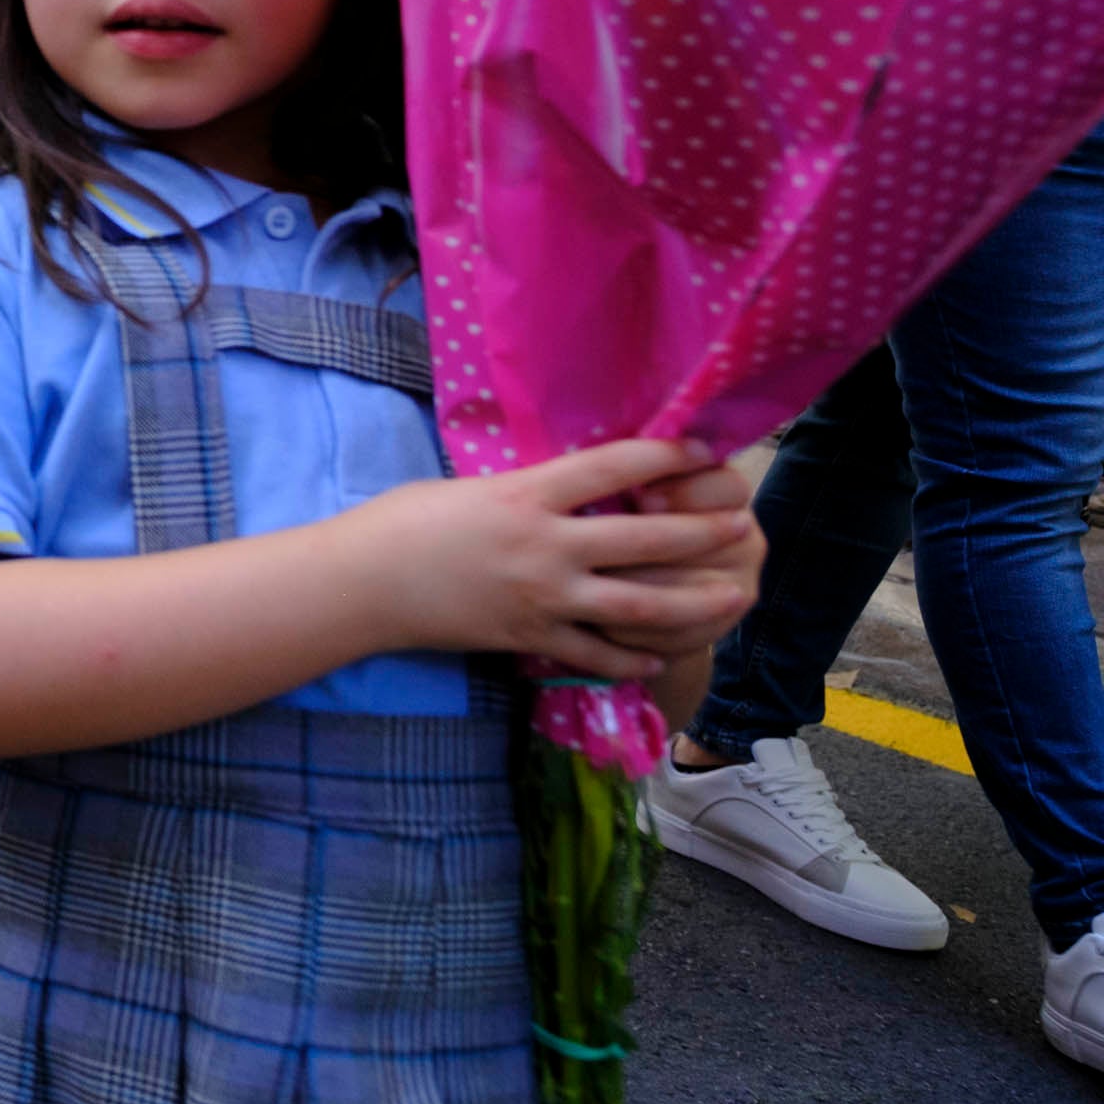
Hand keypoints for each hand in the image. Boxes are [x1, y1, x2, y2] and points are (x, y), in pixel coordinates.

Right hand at [346, 439, 761, 680]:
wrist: (361, 586)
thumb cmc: (400, 523)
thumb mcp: (469, 488)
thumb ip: (526, 491)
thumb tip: (570, 484)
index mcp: (526, 496)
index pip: (615, 467)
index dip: (668, 455)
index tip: (706, 447)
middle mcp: (545, 548)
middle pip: (646, 539)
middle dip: (703, 531)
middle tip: (742, 523)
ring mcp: (541, 599)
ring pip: (639, 605)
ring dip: (695, 600)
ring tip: (733, 593)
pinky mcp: (529, 638)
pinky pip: (596, 653)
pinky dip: (632, 656)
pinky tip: (657, 653)